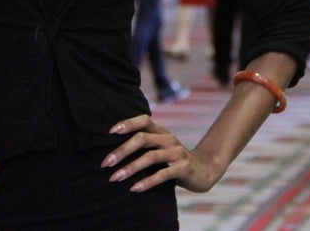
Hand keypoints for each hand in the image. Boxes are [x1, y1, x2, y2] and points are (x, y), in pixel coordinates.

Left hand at [101, 114, 222, 193]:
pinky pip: (163, 174)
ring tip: (115, 178)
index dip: (127, 123)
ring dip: (130, 168)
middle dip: (121, 151)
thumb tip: (112, 153)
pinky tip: (134, 188)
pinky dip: (147, 181)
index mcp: (162, 132)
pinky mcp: (184, 168)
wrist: (204, 171)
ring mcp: (177, 153)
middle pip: (142, 138)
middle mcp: (169, 139)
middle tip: (105, 164)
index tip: (110, 132)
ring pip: (150, 157)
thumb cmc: (174, 161)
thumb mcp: (160, 149)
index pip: (144, 120)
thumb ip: (144, 147)